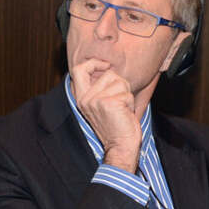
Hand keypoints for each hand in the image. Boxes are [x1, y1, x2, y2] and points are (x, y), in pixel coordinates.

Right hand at [69, 58, 140, 172]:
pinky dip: (130, 102)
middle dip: (120, 83)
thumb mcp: (102, 104)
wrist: (121, 146)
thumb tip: (108, 69)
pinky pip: (126, 93)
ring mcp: (95, 101)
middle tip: (120, 99)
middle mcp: (85, 99)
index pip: (78, 70)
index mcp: (81, 99)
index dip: (93, 63)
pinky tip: (124, 113)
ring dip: (126, 94)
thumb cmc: (117, 126)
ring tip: (122, 109)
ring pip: (119, 82)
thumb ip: (100, 88)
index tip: (106, 66)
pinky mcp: (108, 103)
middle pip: (108, 74)